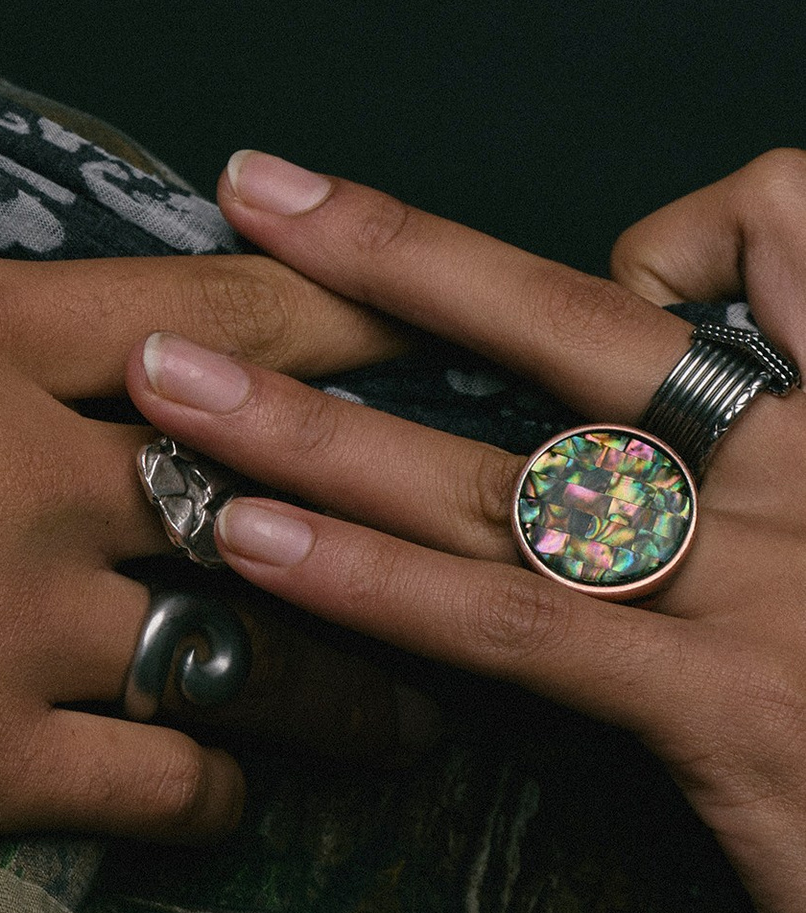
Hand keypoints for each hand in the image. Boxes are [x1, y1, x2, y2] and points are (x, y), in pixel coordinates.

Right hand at [0, 142, 430, 851]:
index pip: (198, 308)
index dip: (322, 307)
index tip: (410, 308)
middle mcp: (29, 464)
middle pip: (256, 471)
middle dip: (366, 487)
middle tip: (450, 505)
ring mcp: (21, 618)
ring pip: (243, 639)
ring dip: (338, 669)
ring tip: (409, 702)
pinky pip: (158, 777)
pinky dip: (217, 784)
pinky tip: (242, 790)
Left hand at [130, 145, 805, 912]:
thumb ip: (767, 467)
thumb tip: (647, 445)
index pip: (760, 239)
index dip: (673, 237)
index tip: (621, 267)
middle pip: (575, 331)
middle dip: (396, 253)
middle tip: (256, 190)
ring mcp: (775, 592)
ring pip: (506, 478)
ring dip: (314, 423)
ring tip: (167, 384)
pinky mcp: (737, 722)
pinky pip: (518, 627)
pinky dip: (373, 583)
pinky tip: (259, 552)